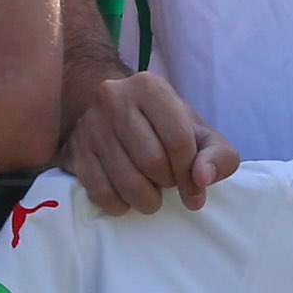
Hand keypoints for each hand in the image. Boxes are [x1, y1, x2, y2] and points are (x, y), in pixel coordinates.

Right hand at [63, 69, 238, 214]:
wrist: (117, 114)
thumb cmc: (166, 127)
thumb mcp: (200, 134)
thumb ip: (218, 155)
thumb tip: (202, 178)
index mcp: (150, 86)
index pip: (178, 141)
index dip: (190, 174)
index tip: (194, 189)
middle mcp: (115, 97)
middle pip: (152, 162)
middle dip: (167, 183)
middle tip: (168, 183)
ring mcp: (90, 124)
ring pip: (126, 181)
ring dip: (147, 200)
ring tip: (152, 194)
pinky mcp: (74, 150)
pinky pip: (100, 192)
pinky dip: (120, 205)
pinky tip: (127, 197)